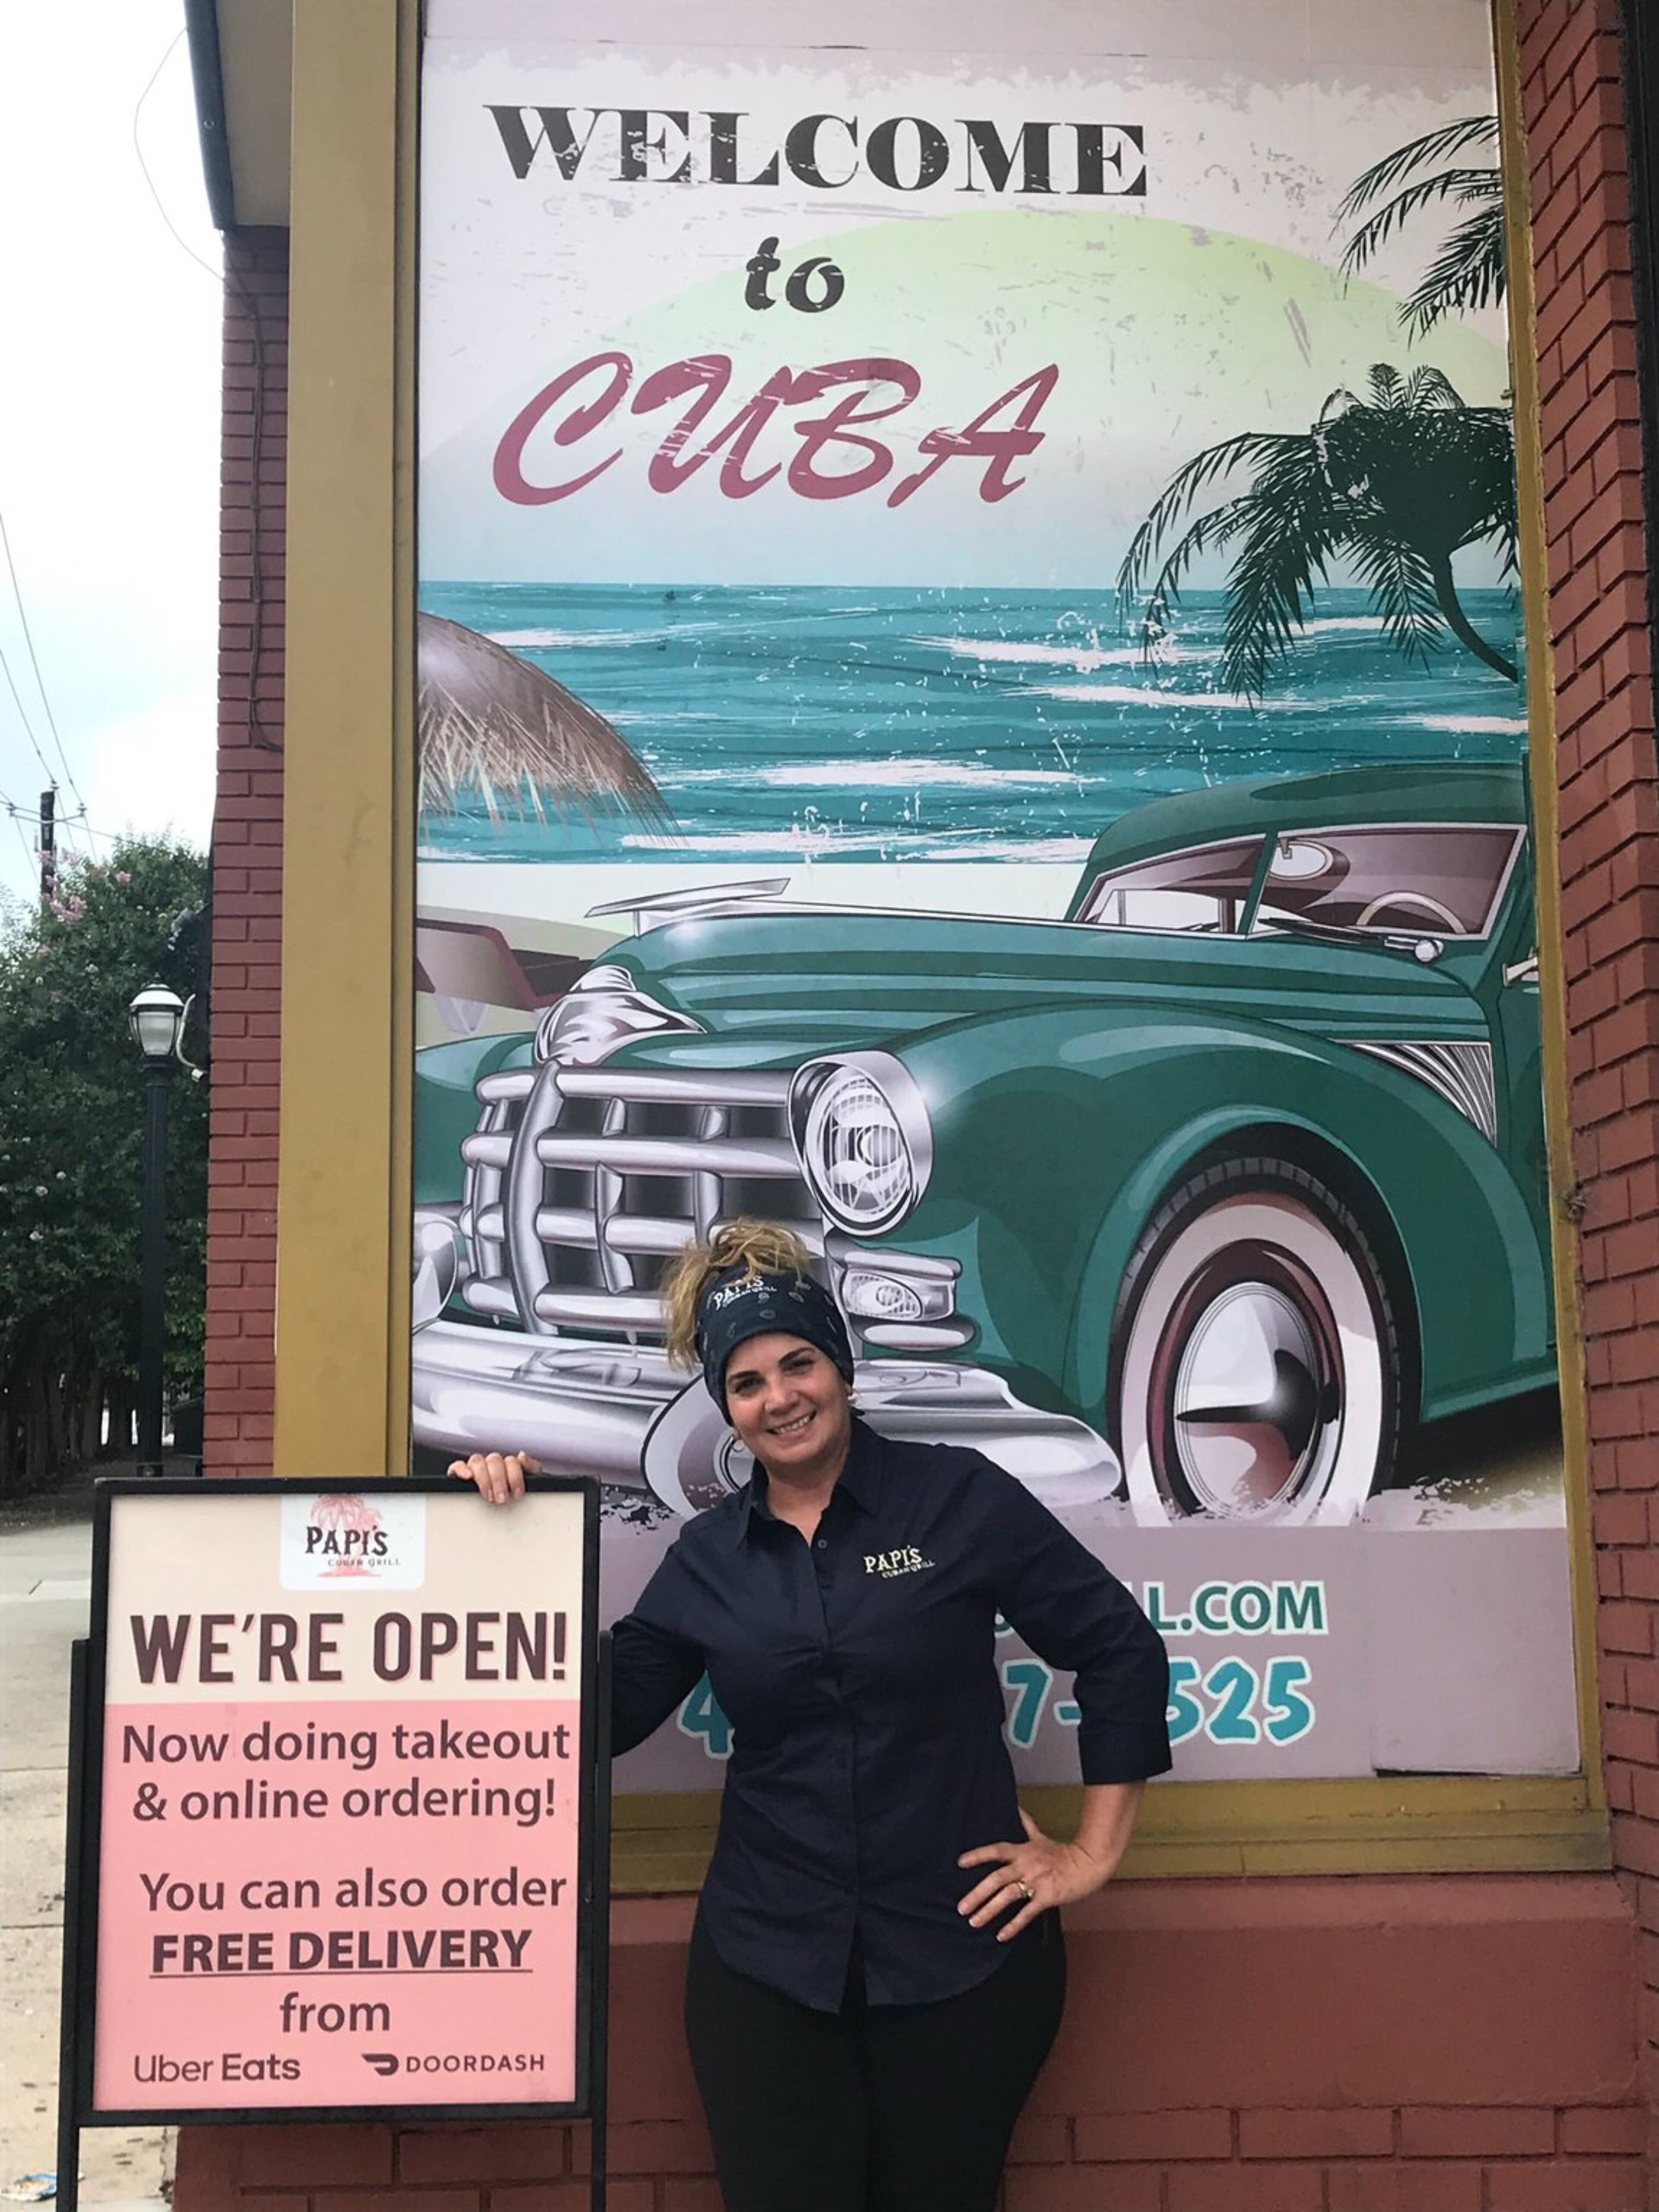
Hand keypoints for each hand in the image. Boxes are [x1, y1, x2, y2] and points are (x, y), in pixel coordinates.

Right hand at [447, 1449, 540, 1504]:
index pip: (511, 1461)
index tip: (517, 1493)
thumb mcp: (529, 1481)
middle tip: (502, 1498)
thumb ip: (531, 1467)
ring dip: (484, 1479)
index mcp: (508, 1463)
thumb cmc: (513, 1492)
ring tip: (489, 1496)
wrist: (506, 1508)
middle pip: (494, 1460)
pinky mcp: (461, 1473)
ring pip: (477, 1461)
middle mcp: (492, 1463)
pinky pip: (457, 1465)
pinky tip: (468, 1476)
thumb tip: (522, 1455)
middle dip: (499, 1480)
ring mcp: (477, 1467)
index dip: (515, 1476)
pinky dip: (461, 1469)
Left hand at [956, 1808, 1111, 1941]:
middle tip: (961, 1908)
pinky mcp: (1046, 1897)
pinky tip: (1001, 1935)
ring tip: (974, 1922)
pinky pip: (1026, 1913)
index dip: (978, 1855)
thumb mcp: (1041, 1837)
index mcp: (1022, 1851)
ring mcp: (1036, 1882)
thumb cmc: (1063, 1852)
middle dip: (977, 1894)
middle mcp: (1025, 1866)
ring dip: (989, 1910)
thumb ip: (1027, 1824)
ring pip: (1007, 1896)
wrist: (1088, 1863)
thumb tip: (1017, 1807)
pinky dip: (1013, 1925)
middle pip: (996, 1878)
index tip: (960, 1863)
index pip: (996, 1851)